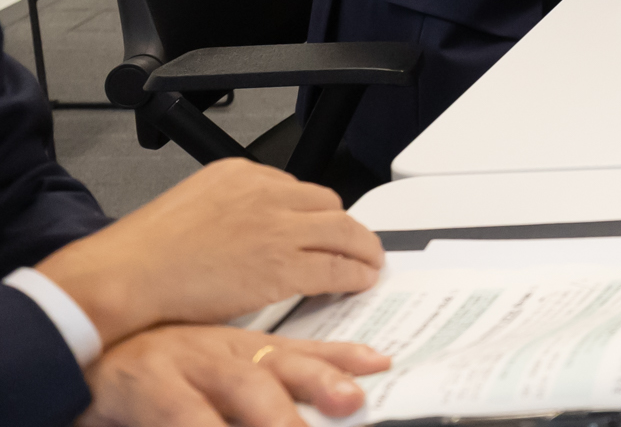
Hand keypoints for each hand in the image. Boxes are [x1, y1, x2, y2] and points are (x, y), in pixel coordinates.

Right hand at [38, 159, 382, 345]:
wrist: (126, 275)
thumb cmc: (143, 251)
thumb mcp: (192, 205)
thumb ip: (230, 209)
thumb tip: (248, 230)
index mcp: (240, 173)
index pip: (296, 187)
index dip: (313, 212)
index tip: (320, 225)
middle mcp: (266, 193)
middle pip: (327, 204)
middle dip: (342, 226)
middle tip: (352, 243)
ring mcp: (279, 228)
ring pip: (343, 231)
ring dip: (362, 248)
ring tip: (368, 261)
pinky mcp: (284, 265)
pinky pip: (336, 267)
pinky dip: (354, 274)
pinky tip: (358, 281)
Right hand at [80, 326, 388, 426]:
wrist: (91, 360)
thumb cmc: (169, 369)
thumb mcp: (235, 365)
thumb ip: (296, 371)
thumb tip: (365, 374)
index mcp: (245, 349)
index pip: (301, 354)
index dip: (341, 362)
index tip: (380, 370)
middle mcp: (220, 352)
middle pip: (274, 369)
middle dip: (316, 384)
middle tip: (348, 403)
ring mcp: (184, 366)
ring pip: (234, 386)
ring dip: (268, 413)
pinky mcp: (146, 387)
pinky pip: (179, 413)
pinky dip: (201, 425)